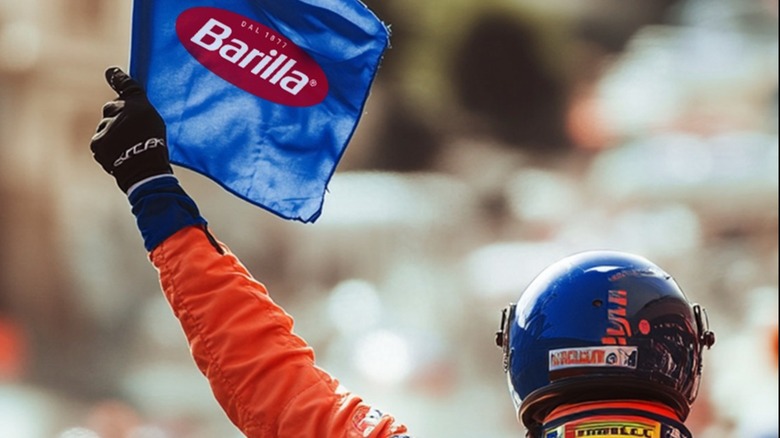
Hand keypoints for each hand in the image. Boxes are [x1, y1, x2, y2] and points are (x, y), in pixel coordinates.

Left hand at [90, 67, 171, 192]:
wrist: (143, 168)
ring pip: (106, 127)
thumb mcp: (153, 120)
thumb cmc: (154, 145)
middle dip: (118, 117)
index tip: (112, 72)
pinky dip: (108, 148)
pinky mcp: (97, 143)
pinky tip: (121, 154)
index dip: (119, 78)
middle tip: (133, 133)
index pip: (127, 86)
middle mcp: (117, 110)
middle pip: (113, 109)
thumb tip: (112, 74)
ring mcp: (105, 126)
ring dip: (113, 135)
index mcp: (135, 102)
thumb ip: (134, 99)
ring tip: (129, 148)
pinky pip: (101, 142)